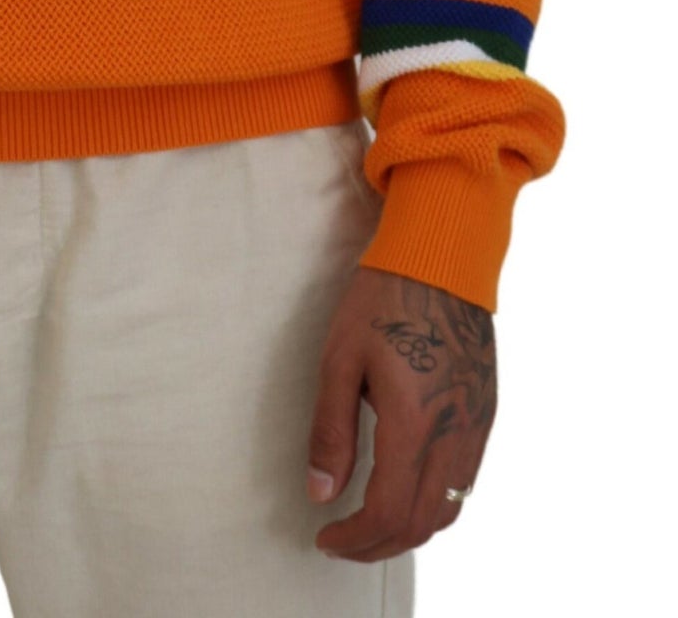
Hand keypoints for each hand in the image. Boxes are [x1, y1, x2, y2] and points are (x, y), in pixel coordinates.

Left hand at [306, 264, 495, 561]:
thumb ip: (331, 431)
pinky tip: (407, 491)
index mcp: (413, 424)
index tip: (325, 538)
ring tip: (370, 524)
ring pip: (449, 510)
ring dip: (409, 529)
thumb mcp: (340, 361)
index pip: (387, 512)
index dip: (354, 539)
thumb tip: (320, 492)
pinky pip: (465, 482)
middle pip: (420, 523)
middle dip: (378, 545)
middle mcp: (453, 436)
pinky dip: (435, 504)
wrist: (440, 261)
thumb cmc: (382, 302)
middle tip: (342, 541)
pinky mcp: (486, 415)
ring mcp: (477, 428)